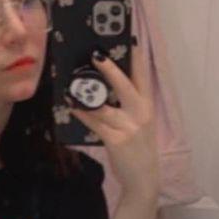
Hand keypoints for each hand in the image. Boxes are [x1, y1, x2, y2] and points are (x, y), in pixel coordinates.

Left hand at [69, 49, 158, 202]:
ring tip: (71, 84)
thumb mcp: (139, 122)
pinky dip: (82, 114)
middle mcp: (141, 113)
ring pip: (104, 106)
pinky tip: (71, 106)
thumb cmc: (137, 146)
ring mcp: (129, 127)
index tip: (132, 40)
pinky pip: (95, 123)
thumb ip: (127, 104)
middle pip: (126, 86)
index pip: (144, 77)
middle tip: (96, 55)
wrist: (143, 178)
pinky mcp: (116, 141)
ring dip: (86, 95)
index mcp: (147, 105)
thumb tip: (103, 85)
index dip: (138, 58)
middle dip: (111, 70)